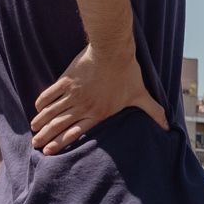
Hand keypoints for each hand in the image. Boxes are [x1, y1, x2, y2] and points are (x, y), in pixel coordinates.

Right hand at [30, 47, 167, 152]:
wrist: (113, 52)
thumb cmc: (128, 73)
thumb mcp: (141, 95)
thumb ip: (153, 112)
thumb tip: (169, 127)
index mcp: (99, 113)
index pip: (77, 132)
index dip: (62, 142)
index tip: (50, 151)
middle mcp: (84, 106)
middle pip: (60, 125)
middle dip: (47, 136)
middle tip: (36, 144)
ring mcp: (74, 93)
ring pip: (53, 111)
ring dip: (41, 121)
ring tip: (33, 129)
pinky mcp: (67, 80)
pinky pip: (50, 93)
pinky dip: (42, 101)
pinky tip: (37, 108)